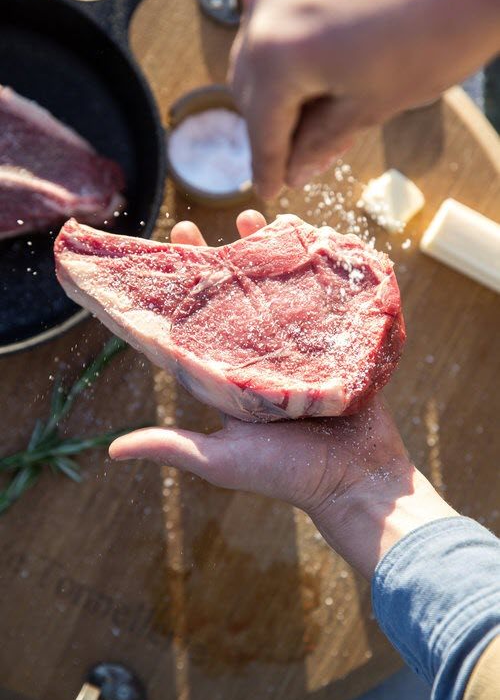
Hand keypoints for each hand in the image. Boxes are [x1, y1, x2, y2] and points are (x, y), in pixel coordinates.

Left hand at [110, 212, 456, 577]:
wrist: (357, 480)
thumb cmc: (289, 475)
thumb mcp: (223, 461)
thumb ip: (174, 448)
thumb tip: (112, 450)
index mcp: (228, 380)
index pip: (192, 327)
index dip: (176, 293)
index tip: (162, 257)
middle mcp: (258, 360)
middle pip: (231, 302)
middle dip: (213, 262)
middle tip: (191, 228)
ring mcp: (296, 351)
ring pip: (276, 294)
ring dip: (263, 257)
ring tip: (252, 219)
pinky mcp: (332, 346)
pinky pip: (321, 303)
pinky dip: (313, 274)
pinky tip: (305, 244)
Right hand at [229, 0, 499, 197]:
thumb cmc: (434, 36)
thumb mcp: (370, 106)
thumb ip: (321, 142)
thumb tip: (295, 171)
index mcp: (277, 54)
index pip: (261, 128)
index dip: (267, 168)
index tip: (269, 191)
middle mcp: (264, 12)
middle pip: (250, 91)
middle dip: (275, 128)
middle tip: (302, 161)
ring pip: (260, 57)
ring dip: (281, 92)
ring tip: (319, 120)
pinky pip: (276, 25)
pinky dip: (291, 57)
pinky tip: (323, 77)